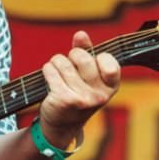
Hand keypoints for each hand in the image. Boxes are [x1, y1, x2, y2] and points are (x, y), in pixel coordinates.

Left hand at [38, 30, 119, 146]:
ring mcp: (83, 99)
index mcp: (111, 87)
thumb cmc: (77, 93)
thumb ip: (87, 52)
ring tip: (58, 73)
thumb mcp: (88, 76)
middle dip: (71, 55)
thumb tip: (81, 34)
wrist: (62, 125)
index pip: (109, 60)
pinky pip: (51, 70)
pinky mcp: (64, 100)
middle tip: (69, 65)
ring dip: (56, 63)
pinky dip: (47, 70)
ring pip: (63, 62)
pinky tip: (50, 79)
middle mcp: (100, 95)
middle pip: (81, 57)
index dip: (96, 56)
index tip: (91, 62)